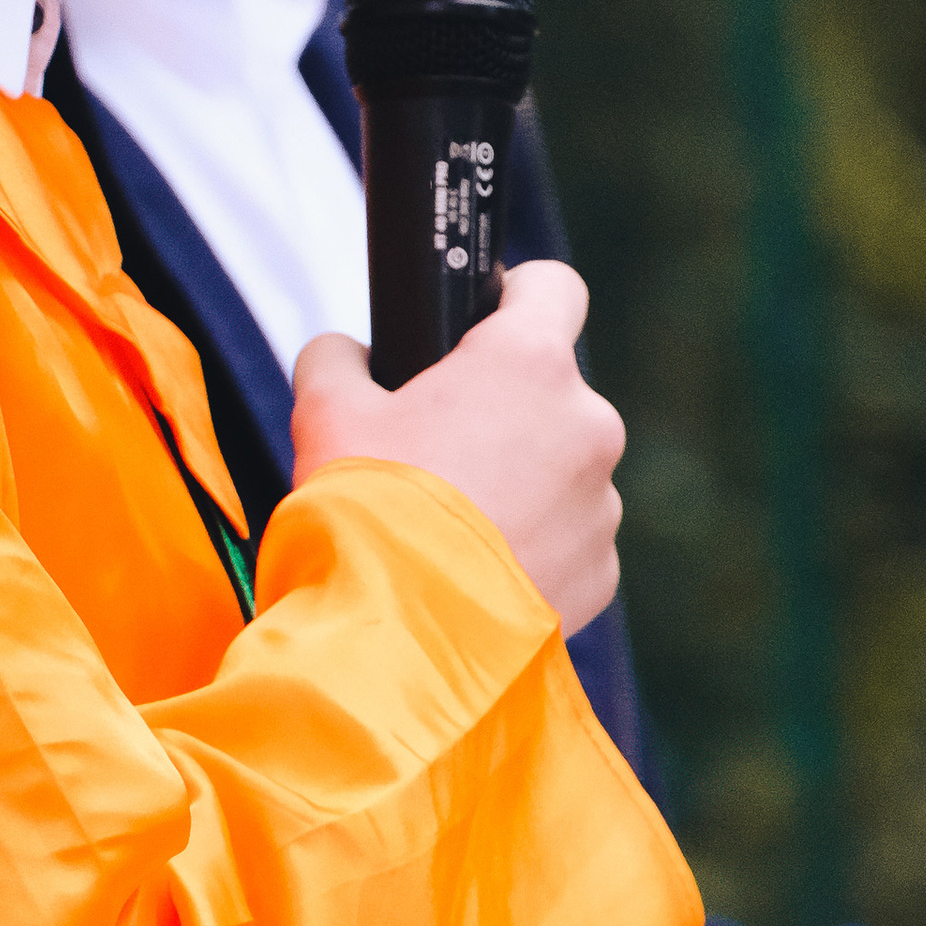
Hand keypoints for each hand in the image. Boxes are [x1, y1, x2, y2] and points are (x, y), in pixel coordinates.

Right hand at [291, 263, 625, 633]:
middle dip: (500, 413)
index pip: (553, 286)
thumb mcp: (324, 412)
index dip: (512, 298)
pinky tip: (471, 574)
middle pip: (550, 393)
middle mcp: (586, 423)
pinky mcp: (601, 573)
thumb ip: (338, 357)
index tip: (479, 325)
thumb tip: (347, 353)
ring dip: (520, 486)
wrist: (396, 639)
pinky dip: (531, 550)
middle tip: (433, 451)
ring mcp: (601, 503)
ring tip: (448, 528)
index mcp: (527, 362)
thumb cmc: (363, 512)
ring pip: (562, 473)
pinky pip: (569, 542)